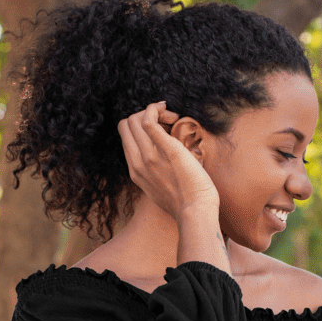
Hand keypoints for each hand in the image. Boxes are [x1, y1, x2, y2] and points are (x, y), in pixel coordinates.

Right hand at [117, 100, 219, 220]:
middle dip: (143, 115)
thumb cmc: (185, 201)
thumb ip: (155, 173)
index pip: (125, 137)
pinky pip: (148, 120)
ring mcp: (150, 157)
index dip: (140, 128)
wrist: (195, 211)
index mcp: (135, 171)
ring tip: (173, 120)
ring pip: (134, 119)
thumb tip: (162, 160)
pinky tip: (173, 115)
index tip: (161, 131)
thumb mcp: (160, 188)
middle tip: (167, 122)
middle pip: (126, 125)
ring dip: (154, 112)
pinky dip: (156, 109)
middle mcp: (137, 163)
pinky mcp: (166, 150)